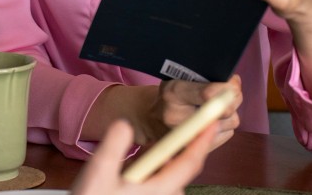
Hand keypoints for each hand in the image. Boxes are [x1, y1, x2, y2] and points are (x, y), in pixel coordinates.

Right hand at [70, 119, 215, 194]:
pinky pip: (158, 184)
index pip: (189, 163)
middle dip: (177, 150)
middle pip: (179, 170)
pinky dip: (153, 172)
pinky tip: (131, 172)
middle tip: (173, 132)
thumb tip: (125, 123)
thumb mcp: (98, 173)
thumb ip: (113, 147)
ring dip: (161, 163)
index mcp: (159, 189)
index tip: (212, 122)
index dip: (202, 141)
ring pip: (167, 178)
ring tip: (142, 157)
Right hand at [141, 76, 241, 148]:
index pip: (207, 94)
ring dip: (230, 113)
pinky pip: (227, 133)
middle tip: (232, 91)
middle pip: (225, 110)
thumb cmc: (170, 96)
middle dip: (233, 99)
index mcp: (172, 94)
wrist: (152, 120)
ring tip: (217, 106)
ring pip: (231, 122)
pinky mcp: (198, 151)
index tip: (233, 82)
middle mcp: (178, 118)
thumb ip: (205, 79)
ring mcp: (188, 138)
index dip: (226, 88)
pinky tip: (212, 120)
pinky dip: (225, 125)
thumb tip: (234, 82)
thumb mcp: (179, 78)